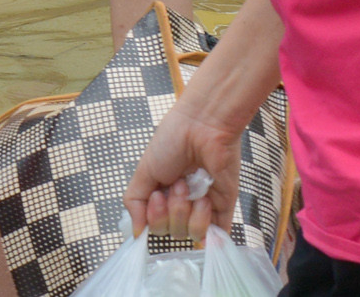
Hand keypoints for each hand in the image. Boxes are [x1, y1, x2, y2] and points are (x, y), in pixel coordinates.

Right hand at [123, 100, 242, 241]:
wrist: (203, 125)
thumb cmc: (172, 140)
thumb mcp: (144, 171)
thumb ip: (135, 203)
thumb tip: (136, 233)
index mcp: (163, 195)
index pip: (155, 226)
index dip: (154, 218)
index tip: (157, 195)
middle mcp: (182, 203)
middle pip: (172, 232)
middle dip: (172, 210)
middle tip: (178, 183)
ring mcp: (204, 206)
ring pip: (192, 234)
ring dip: (188, 211)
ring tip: (192, 185)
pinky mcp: (224, 206)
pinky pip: (216, 233)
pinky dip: (208, 223)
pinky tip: (205, 202)